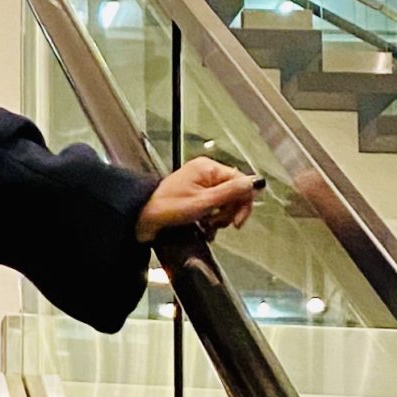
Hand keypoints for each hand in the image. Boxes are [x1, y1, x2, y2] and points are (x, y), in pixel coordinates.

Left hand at [136, 156, 260, 242]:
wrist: (143, 218)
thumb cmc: (166, 207)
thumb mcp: (203, 202)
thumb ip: (231, 192)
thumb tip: (254, 183)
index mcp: (208, 168)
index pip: (240, 181)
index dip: (243, 202)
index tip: (238, 221)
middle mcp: (205, 174)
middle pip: (234, 193)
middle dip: (228, 212)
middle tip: (216, 222)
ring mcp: (200, 186)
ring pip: (224, 203)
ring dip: (219, 218)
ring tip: (206, 225)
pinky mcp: (195, 198)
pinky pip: (213, 208)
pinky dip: (211, 220)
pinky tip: (203, 228)